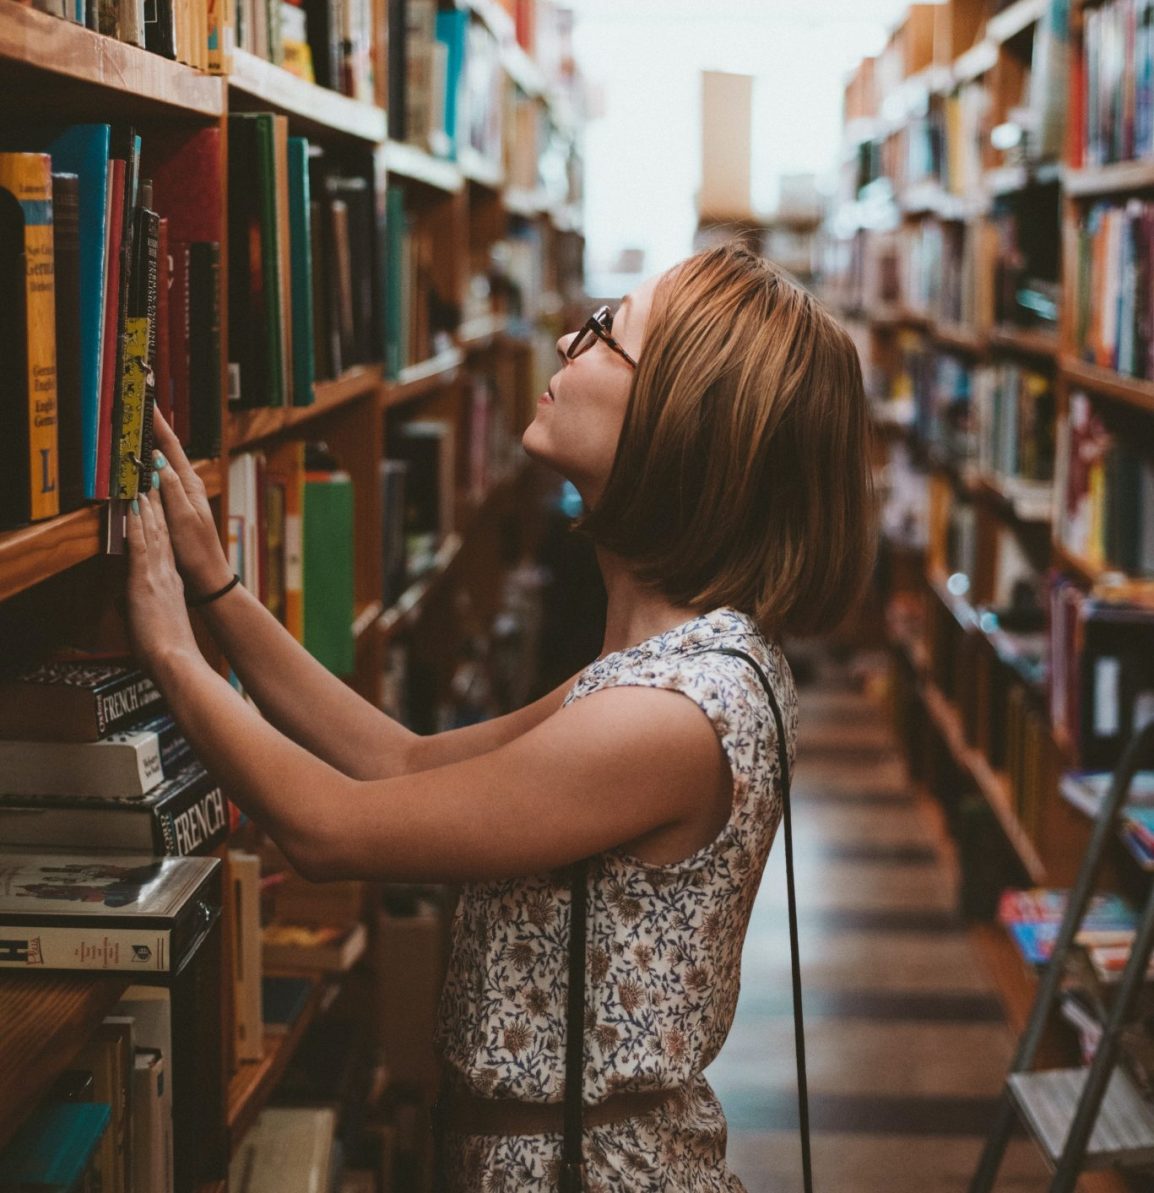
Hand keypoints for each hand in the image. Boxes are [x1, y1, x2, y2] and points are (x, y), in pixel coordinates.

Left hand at [125, 486, 202, 681]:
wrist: (176, 661)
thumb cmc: (167, 652)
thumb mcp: (152, 624)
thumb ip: (139, 609)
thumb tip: (124, 606)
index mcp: (171, 585)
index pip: (165, 547)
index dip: (161, 524)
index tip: (157, 504)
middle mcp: (167, 575)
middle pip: (162, 533)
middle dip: (156, 506)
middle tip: (153, 481)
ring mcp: (157, 576)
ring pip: (152, 533)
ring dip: (147, 507)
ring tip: (144, 484)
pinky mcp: (145, 582)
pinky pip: (140, 546)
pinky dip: (136, 525)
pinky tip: (133, 507)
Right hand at [150, 408, 232, 596]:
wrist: (207, 576)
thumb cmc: (197, 550)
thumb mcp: (182, 518)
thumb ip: (171, 489)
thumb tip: (158, 460)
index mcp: (190, 484)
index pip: (172, 446)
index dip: (158, 423)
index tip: (147, 402)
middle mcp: (188, 485)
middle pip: (167, 450)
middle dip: (153, 427)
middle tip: (138, 406)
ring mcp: (182, 495)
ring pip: (162, 463)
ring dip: (151, 444)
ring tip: (136, 425)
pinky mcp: (175, 506)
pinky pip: (159, 479)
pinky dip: (149, 466)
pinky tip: (141, 463)